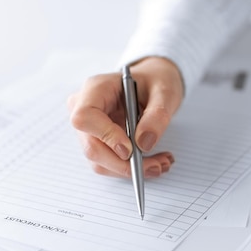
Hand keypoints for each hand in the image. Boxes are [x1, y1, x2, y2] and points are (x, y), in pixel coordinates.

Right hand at [68, 57, 183, 177]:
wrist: (154, 83)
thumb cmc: (156, 81)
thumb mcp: (165, 92)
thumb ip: (157, 115)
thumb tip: (144, 144)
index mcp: (96, 88)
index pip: (85, 117)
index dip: (106, 136)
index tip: (130, 149)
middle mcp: (85, 108)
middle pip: (92, 146)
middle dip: (124, 164)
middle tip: (156, 166)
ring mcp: (89, 127)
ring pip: (100, 161)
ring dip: (131, 169)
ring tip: (161, 163)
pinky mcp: (99, 141)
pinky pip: (109, 163)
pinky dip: (132, 168)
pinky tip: (154, 162)